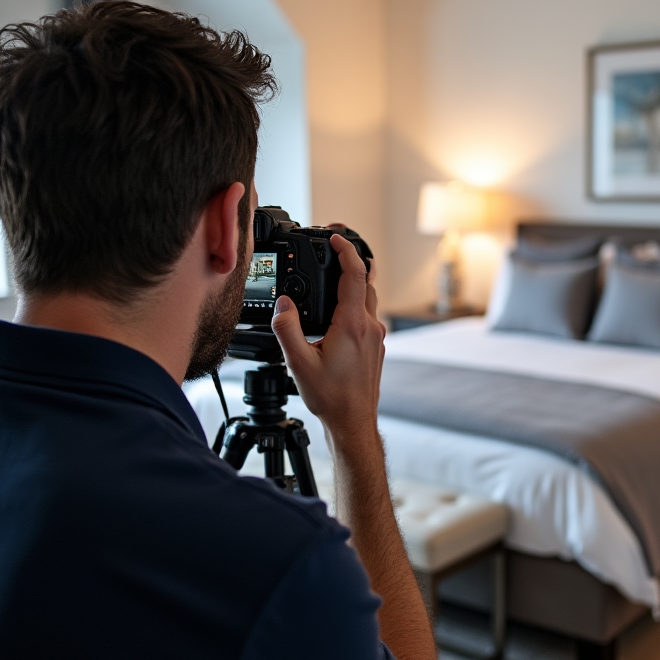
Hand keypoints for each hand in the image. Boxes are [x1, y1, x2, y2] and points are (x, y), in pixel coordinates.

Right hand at [271, 232, 384, 448]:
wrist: (353, 423)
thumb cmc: (330, 398)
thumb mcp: (298, 363)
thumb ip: (287, 329)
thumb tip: (283, 304)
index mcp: (352, 325)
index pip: (354, 274)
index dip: (345, 249)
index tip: (334, 236)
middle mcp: (369, 327)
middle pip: (364, 281)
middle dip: (348, 261)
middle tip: (331, 250)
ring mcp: (376, 337)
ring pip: (367, 298)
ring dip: (352, 283)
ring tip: (331, 275)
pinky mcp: (376, 347)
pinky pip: (367, 314)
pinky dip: (354, 302)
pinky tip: (336, 311)